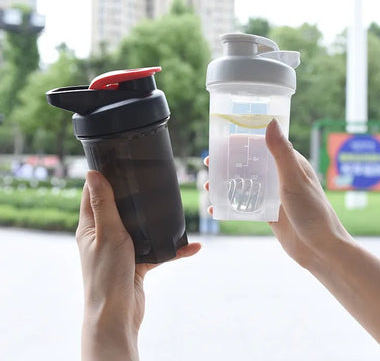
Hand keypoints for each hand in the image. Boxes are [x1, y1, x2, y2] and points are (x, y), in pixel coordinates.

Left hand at [76, 170, 200, 360]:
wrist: (118, 315)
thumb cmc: (107, 274)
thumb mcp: (108, 232)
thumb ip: (104, 204)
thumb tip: (92, 173)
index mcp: (91, 226)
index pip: (93, 194)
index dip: (103, 176)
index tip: (118, 161)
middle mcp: (104, 235)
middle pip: (119, 207)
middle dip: (134, 194)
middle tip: (150, 178)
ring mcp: (121, 249)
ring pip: (140, 227)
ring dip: (157, 221)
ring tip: (172, 207)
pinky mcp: (137, 262)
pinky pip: (156, 250)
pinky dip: (173, 249)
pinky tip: (192, 247)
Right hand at [205, 119, 351, 268]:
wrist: (320, 249)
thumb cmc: (313, 212)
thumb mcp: (294, 179)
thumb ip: (281, 152)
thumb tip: (270, 122)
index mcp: (289, 163)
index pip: (261, 145)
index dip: (240, 143)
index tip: (220, 144)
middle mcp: (281, 177)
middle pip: (250, 164)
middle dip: (228, 164)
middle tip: (209, 165)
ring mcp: (274, 196)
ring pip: (246, 184)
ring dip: (227, 184)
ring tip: (209, 186)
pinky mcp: (269, 213)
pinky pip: (246, 205)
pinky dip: (231, 205)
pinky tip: (217, 209)